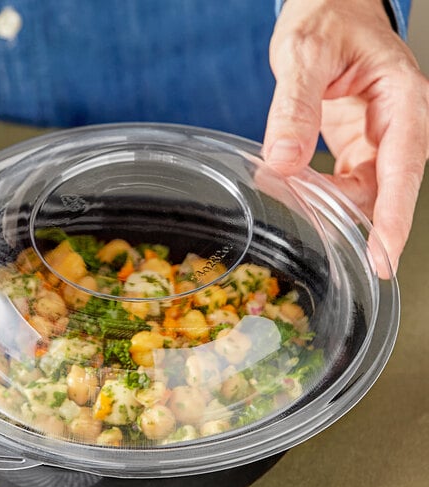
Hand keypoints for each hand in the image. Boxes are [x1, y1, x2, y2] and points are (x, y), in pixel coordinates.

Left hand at [263, 0, 428, 272]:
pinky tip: (305, 199)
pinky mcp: (360, 146)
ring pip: (369, 191)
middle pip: (390, 188)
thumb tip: (283, 162)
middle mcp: (398, 122)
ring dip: (339, 209)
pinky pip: (350, 183)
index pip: (403, 167)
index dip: (394, 217)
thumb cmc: (326, 19)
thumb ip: (294, 108)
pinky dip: (327, 197)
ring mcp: (380, 138)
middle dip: (370, 226)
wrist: (329, 8)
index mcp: (402, 98)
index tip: (384, 255)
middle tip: (353, 260)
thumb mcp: (304, 56)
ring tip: (307, 215)